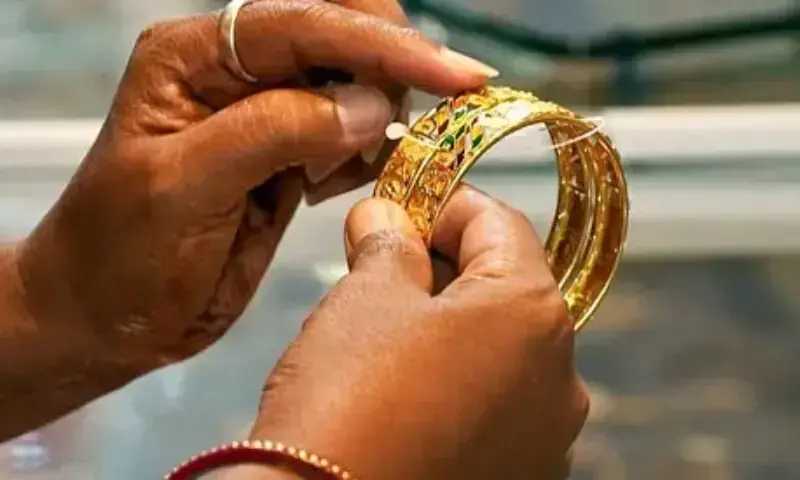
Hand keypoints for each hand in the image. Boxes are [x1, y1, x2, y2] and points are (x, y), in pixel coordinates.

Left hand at [14, 0, 494, 369]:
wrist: (105, 318)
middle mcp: (236, 72)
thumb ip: (272, 132)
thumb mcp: (183, 186)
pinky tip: (349, 183)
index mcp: (196, 57)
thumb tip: (369, 106)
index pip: (305, 24)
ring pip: (355, 87)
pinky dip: (370, 157)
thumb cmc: (121, 254)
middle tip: (413, 122)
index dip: (384, 45)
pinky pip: (352, 140)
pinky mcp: (291, 159)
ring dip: (384, 116)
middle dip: (390, 69)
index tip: (458, 74)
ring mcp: (268, 115)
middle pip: (340, 37)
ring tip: (358, 167)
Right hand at [246, 186, 588, 479]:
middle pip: (506, 287)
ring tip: (386, 331)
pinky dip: (460, 380)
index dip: (443, 204)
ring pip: (501, 348)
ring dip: (453, 325)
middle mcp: (559, 376)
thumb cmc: (347, 399)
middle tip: (383, 264)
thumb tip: (387, 217)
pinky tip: (406, 389)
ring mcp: (545, 435)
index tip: (399, 208)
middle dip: (446, 266)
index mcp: (531, 313)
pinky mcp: (520, 473)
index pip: (499, 223)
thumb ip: (389, 243)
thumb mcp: (365, 297)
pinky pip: (496, 403)